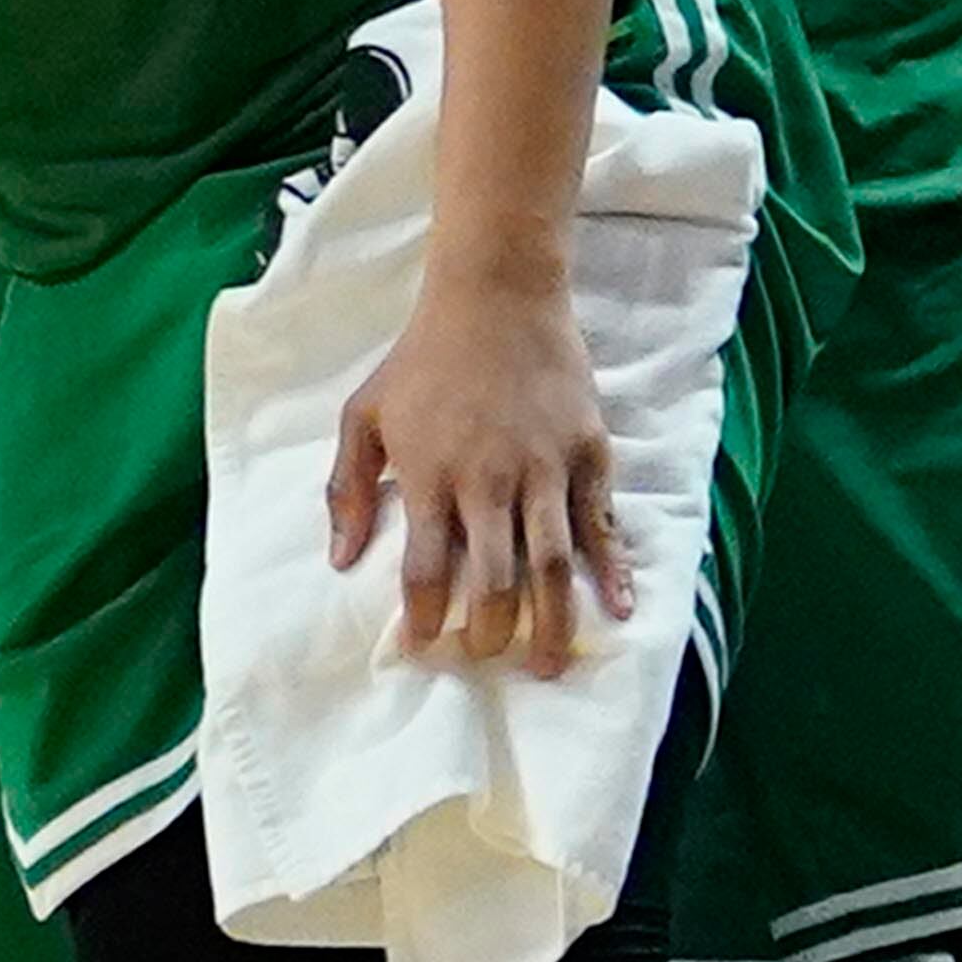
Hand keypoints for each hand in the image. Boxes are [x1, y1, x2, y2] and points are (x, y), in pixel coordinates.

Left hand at [325, 272, 628, 676]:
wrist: (495, 295)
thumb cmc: (421, 358)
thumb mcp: (363, 413)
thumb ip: (348, 487)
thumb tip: (340, 560)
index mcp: (430, 474)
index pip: (426, 568)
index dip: (424, 618)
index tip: (424, 647)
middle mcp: (488, 480)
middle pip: (494, 580)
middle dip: (490, 633)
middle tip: (488, 660)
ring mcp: (543, 468)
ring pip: (552, 565)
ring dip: (554, 623)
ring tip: (550, 665)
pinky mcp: (587, 453)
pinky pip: (602, 524)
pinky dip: (615, 570)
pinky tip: (620, 608)